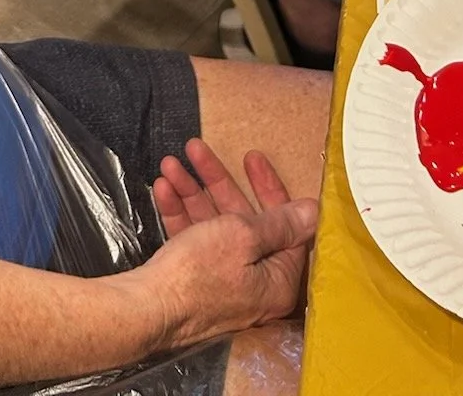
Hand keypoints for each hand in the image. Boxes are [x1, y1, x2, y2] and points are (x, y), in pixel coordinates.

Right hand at [123, 139, 316, 350]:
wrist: (147, 311)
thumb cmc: (199, 272)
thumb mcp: (242, 236)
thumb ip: (279, 222)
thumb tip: (315, 212)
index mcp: (277, 279)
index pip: (284, 226)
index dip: (267, 187)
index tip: (251, 158)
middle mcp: (254, 284)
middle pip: (243, 221)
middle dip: (216, 181)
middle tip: (198, 151)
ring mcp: (222, 284)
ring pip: (213, 226)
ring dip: (191, 192)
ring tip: (170, 164)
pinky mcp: (195, 283)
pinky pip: (193, 241)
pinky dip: (179, 215)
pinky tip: (162, 189)